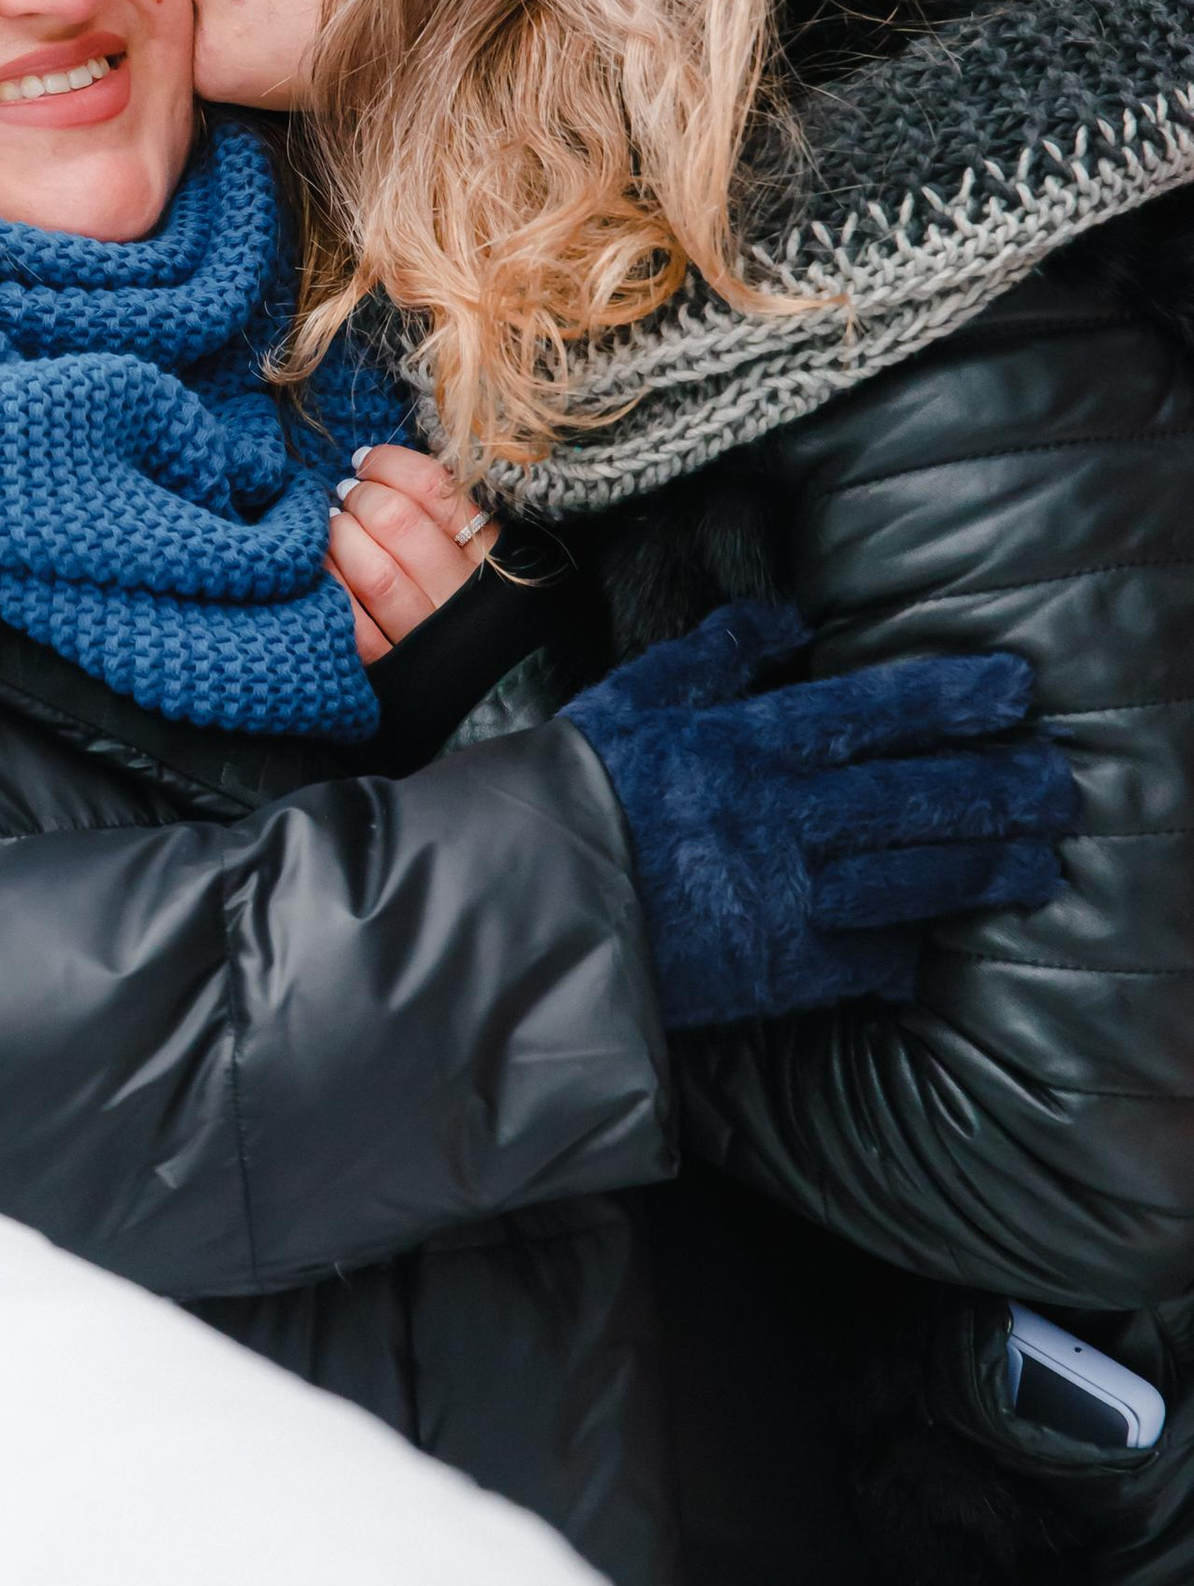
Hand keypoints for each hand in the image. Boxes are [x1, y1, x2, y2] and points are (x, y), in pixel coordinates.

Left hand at [330, 443, 499, 665]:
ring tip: (335, 524)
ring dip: (342, 537)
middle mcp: (462, 594)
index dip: (389, 465)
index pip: (436, 489)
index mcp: (491, 554)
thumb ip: (443, 509)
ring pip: (374, 572)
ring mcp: (428, 635)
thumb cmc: (475, 600)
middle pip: (397, 523)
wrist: (494, 691)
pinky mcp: (395, 671)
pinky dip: (331, 587)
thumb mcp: (482, 547)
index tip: (367, 461)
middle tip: (349, 494)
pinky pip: (355, 625)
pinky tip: (323, 567)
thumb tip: (375, 463)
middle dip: (361, 497)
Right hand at [564, 601, 1081, 1029]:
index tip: (1014, 690)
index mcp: (750, 744)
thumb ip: (710, 655)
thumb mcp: (629, 698)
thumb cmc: (569, 793)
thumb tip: (783, 618)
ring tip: (1039, 865)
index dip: (951, 699)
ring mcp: (787, 895)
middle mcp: (785, 815)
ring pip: (910, 877)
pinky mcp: (774, 967)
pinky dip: (900, 955)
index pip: (873, 712)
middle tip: (1059, 784)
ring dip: (982, 870)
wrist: (525, 903)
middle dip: (997, 789)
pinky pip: (859, 959)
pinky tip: (932, 951)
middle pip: (914, 797)